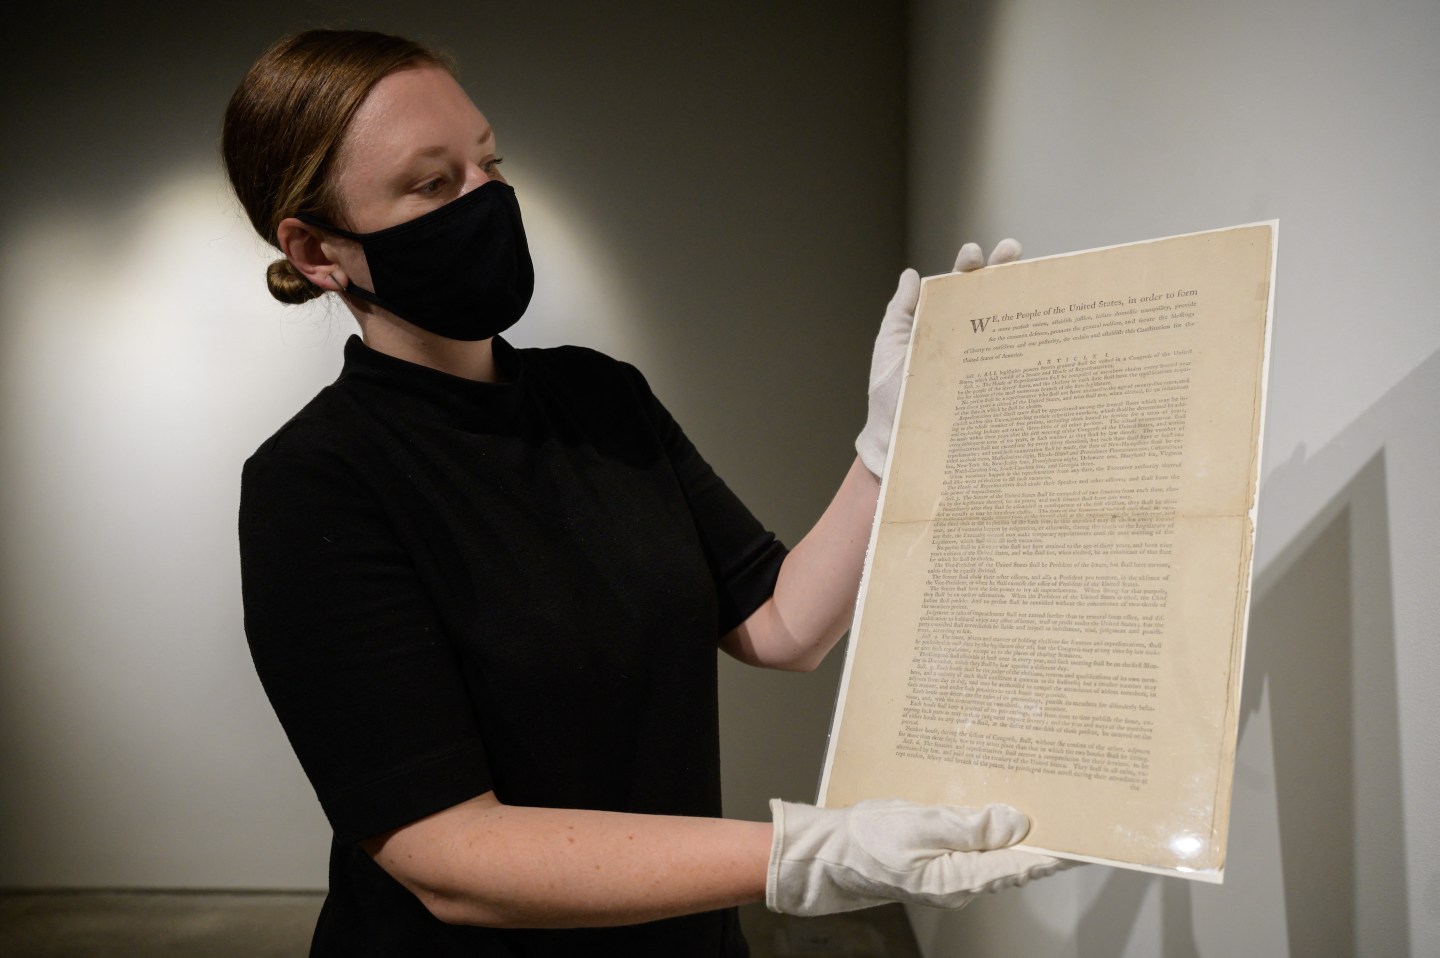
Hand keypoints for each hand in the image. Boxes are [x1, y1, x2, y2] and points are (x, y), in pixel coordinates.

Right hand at [766, 797, 1064, 915]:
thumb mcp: (918, 826)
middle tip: (1069, 813)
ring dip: (1018, 834)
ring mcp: (948, 873)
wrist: (827, 853)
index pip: (1021, 865)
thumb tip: (1016, 823)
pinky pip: (974, 846)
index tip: (1085, 838)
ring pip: (996, 853)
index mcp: (959, 879)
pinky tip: (997, 811)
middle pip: (1014, 861)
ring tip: (1044, 808)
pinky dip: (991, 829)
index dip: (1055, 852)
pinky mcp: (937, 860)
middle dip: (1043, 840)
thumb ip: (968, 825)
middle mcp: (960, 882)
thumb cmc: (865, 841)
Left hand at [855, 240, 1022, 476]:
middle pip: (990, 299)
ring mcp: (984, 365)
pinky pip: (1014, 367)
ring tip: (1029, 276)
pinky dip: (1030, 349)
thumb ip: (901, 312)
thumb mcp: (890, 349)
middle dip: (1003, 271)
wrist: (895, 445)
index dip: (970, 268)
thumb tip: (911, 273)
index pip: (960, 289)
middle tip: (1012, 250)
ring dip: (1021, 300)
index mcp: (942, 327)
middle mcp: (968, 342)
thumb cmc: (889, 399)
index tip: (974, 253)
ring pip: (1008, 327)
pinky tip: (1039, 330)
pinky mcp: (994, 391)